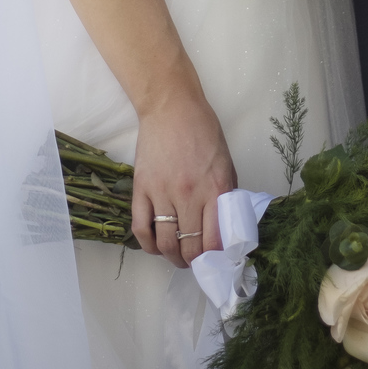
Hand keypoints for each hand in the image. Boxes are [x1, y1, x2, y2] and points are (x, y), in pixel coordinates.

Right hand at [132, 86, 235, 265]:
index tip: (215, 261)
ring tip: (176, 256)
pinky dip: (148, 245)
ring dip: (172, 257)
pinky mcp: (142, 188)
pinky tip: (155, 246)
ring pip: (166, 243)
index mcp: (216, 188)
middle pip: (190, 248)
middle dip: (193, 263)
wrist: (171, 105)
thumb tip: (225, 227)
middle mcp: (190, 195)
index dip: (215, 259)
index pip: (215, 242)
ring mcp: (163, 192)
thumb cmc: (202, 130)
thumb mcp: (225, 162)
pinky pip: (141, 228)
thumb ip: (226, 195)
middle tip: (195, 261)